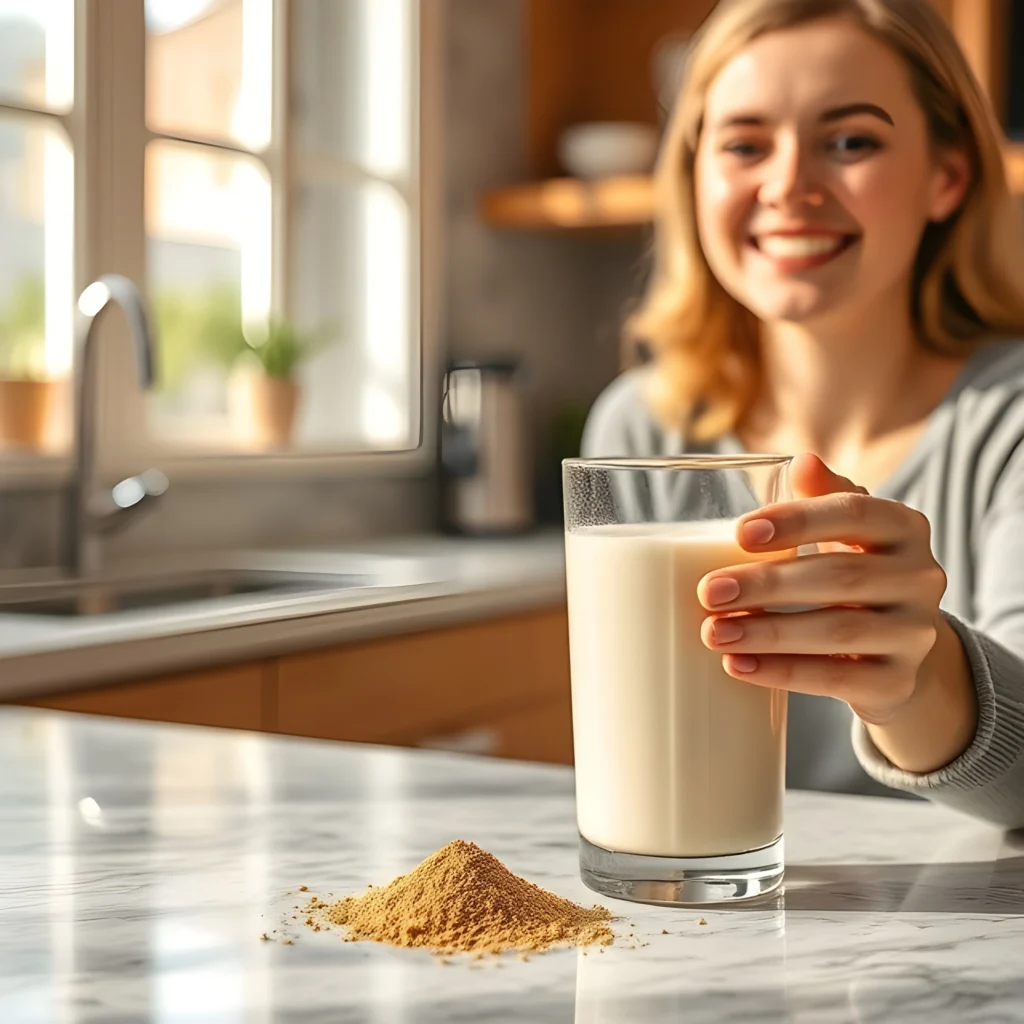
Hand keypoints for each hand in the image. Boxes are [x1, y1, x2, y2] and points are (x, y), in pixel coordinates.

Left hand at [698, 453, 976, 772]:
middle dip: (766, 585)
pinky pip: (838, 679)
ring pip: (838, 632)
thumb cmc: (853, 574)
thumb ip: (823, 496)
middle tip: (708, 592)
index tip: (739, 533)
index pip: (855, 513)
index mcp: (905, 528)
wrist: (896, 653)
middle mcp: (921, 578)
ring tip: (712, 632)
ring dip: (767, 633)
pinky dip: (782, 673)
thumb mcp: (845, 532)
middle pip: (840, 578)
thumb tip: (801, 461)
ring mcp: (915, 635)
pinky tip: (737, 665)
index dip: (797, 521)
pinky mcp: (897, 683)